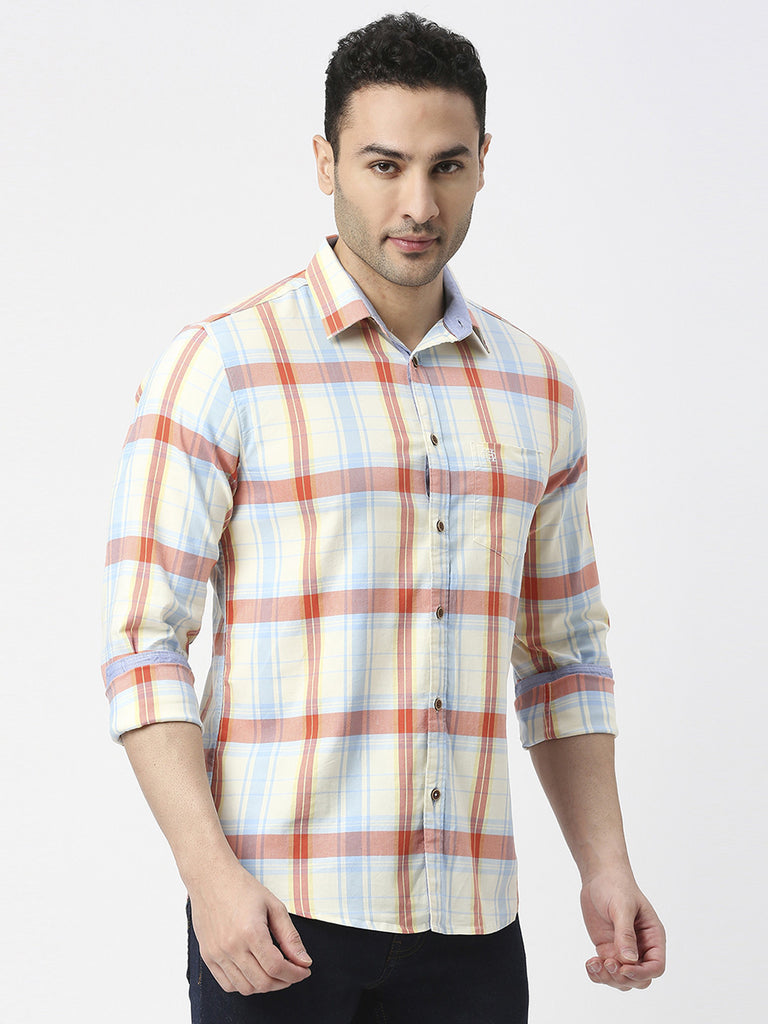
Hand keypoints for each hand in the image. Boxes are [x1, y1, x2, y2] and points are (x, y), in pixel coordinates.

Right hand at [188, 861, 312, 994]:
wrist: (211, 878)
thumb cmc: (243, 888)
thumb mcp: (274, 906)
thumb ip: (290, 936)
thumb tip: (304, 961)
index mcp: (251, 931)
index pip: (276, 967)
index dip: (295, 974)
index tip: (304, 970)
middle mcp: (231, 947)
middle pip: (262, 983)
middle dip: (283, 982)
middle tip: (293, 972)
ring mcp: (217, 954)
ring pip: (245, 988)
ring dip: (265, 986)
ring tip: (275, 973)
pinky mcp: (207, 956)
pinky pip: (227, 985)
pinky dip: (244, 985)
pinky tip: (254, 972)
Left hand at [580, 869, 665, 990]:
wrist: (599, 878)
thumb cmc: (616, 886)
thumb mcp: (622, 907)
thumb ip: (625, 933)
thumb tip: (629, 960)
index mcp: (653, 937)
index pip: (656, 967)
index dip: (642, 973)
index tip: (623, 969)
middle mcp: (641, 948)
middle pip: (640, 979)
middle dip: (623, 978)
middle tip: (606, 963)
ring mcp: (624, 951)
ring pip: (623, 980)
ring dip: (608, 978)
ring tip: (594, 963)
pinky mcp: (608, 950)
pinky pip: (606, 972)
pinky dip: (597, 974)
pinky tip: (589, 964)